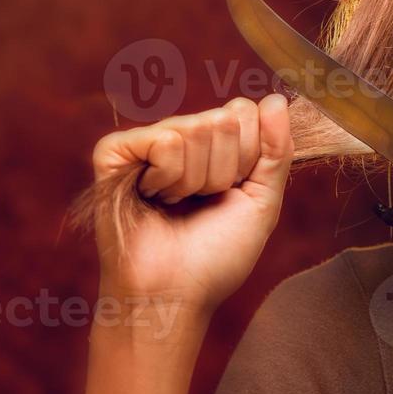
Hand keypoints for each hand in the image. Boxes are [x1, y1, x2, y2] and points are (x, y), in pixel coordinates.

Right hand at [89, 92, 293, 310]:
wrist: (174, 293)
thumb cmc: (215, 255)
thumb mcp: (262, 202)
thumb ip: (277, 151)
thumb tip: (277, 100)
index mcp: (214, 145)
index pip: (244, 110)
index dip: (248, 156)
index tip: (232, 190)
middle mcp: (180, 136)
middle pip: (225, 118)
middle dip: (224, 170)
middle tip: (200, 201)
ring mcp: (146, 141)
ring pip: (198, 129)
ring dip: (196, 180)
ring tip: (176, 204)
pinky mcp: (114, 151)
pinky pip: (166, 140)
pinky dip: (169, 177)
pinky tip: (153, 198)